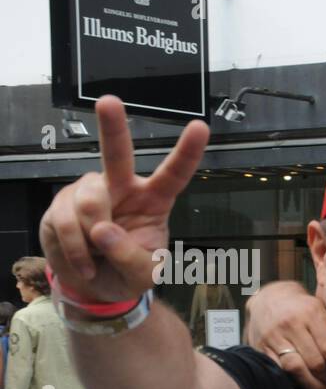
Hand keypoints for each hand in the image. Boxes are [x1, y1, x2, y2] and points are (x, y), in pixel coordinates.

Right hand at [39, 95, 209, 302]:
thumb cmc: (127, 272)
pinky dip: (76, 250)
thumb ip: (132, 256)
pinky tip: (85, 260)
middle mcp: (122, 187)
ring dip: (94, 239)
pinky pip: (67, 223)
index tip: (200, 127)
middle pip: (117, 153)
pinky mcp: (62, 203)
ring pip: (91, 203)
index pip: (174, 174)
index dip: (187, 152)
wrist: (94, 286)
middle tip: (109, 102)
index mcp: (154, 200)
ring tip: (99, 256)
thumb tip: (102, 229)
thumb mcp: (144, 274)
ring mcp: (90, 192)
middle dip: (112, 126)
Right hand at [247, 281, 325, 388]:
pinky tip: (305, 384)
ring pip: (295, 369)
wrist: (268, 298)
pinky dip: (294, 382)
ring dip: (314, 385)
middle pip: (315, 362)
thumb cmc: (305, 310)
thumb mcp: (324, 316)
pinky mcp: (260, 347)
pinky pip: (279, 371)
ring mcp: (273, 336)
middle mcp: (291, 323)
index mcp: (312, 312)